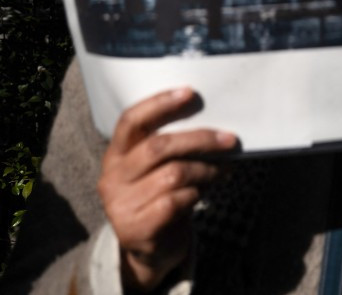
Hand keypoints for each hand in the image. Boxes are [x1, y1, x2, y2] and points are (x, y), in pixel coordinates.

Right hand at [97, 88, 237, 291]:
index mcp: (115, 155)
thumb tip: (214, 123)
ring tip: (222, 169)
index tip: (190, 92)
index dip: (159, 104)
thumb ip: (171, 147)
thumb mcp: (156, 169)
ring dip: (206, 170)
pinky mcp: (136, 229)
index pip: (131, 120)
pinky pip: (176, 201)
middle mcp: (112, 178)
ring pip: (174, 174)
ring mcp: (120, 206)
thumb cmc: (159, 196)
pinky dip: (197, 194)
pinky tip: (204, 193)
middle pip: (159, 146)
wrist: (150, 249)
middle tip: (229, 140)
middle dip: (200, 139)